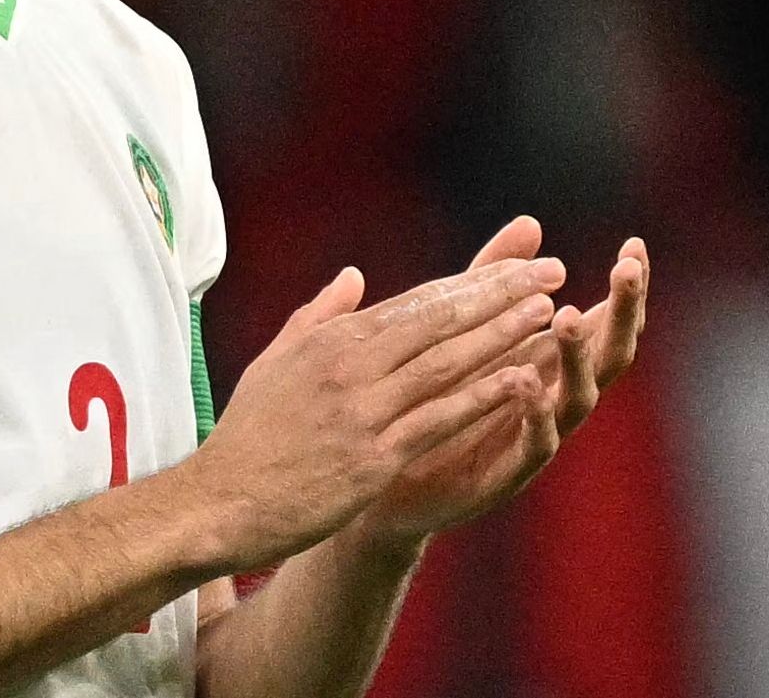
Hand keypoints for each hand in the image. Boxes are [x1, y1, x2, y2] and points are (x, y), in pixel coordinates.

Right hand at [185, 255, 566, 568]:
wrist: (218, 503)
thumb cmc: (247, 436)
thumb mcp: (275, 362)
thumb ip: (318, 316)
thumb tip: (354, 277)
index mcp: (332, 339)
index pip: (418, 301)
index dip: (474, 282)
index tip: (518, 266)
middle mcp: (350, 366)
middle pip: (440, 319)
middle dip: (501, 292)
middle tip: (551, 271)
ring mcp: (363, 411)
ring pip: (446, 363)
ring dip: (501, 335)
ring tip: (547, 313)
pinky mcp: (372, 458)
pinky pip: (438, 420)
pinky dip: (481, 398)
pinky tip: (521, 381)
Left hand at [341, 218, 651, 550]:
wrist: (386, 483)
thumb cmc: (434, 399)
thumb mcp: (463, 328)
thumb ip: (496, 279)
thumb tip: (531, 222)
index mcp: (551, 362)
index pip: (604, 320)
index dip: (626, 289)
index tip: (634, 246)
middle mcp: (554, 398)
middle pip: (609, 355)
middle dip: (623, 313)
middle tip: (626, 270)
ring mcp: (536, 438)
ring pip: (578, 397)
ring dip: (576, 356)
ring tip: (564, 315)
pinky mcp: (505, 474)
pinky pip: (533, 445)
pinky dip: (535, 413)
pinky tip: (526, 380)